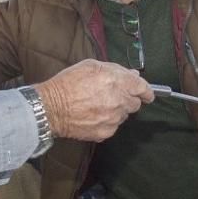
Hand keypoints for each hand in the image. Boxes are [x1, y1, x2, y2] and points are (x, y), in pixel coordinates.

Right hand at [35, 59, 152, 141]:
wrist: (50, 108)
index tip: (147, 94)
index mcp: (117, 82)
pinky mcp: (105, 132)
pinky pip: (113, 126)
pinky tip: (93, 116)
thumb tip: (132, 75)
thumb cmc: (68, 84)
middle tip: (113, 96)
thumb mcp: (91, 66)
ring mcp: (113, 119)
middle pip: (134, 104)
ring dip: (116, 110)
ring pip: (123, 116)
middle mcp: (119, 101)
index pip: (143, 88)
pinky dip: (106, 122)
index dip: (147, 91)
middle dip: (127, 99)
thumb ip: (115, 70)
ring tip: (97, 106)